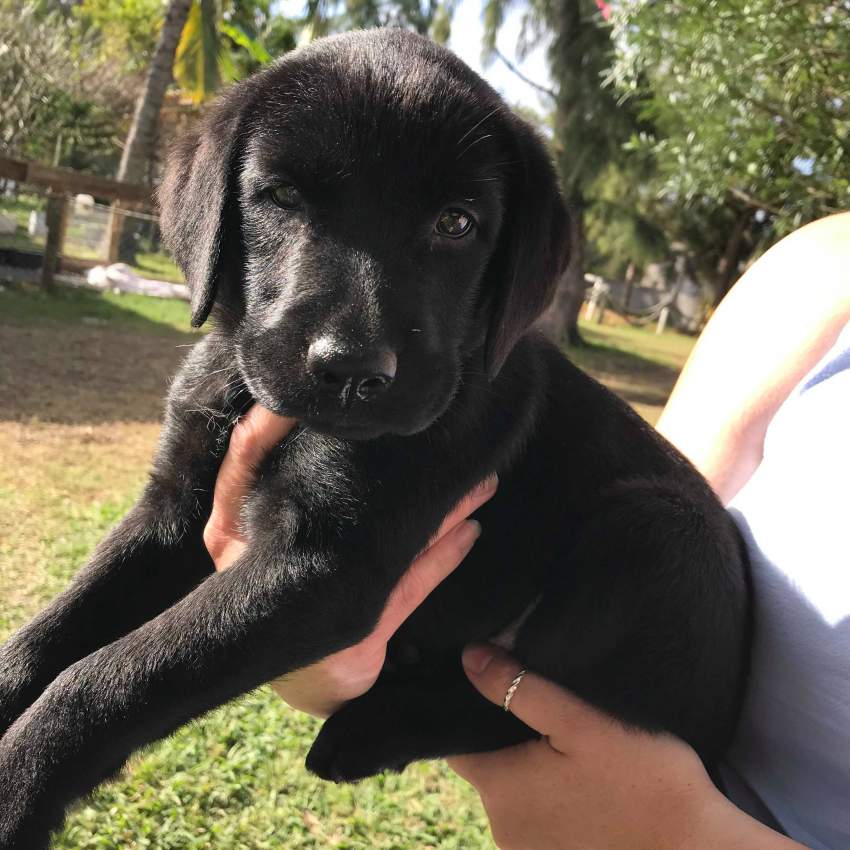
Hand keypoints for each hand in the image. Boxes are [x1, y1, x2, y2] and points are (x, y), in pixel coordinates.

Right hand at [203, 404, 496, 716]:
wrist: (305, 679)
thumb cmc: (284, 591)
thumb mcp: (268, 539)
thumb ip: (278, 489)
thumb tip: (320, 424)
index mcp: (235, 528)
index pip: (246, 460)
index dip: (267, 423)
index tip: (313, 396)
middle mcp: (266, 559)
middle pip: (335, 496)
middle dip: (395, 464)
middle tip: (444, 436)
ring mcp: (312, 597)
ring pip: (386, 539)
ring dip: (440, 509)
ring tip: (479, 481)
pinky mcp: (357, 629)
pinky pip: (409, 585)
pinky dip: (443, 555)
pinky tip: (470, 532)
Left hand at [449, 645, 804, 849]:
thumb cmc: (644, 781)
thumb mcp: (581, 721)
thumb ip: (518, 688)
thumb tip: (468, 657)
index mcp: (500, 787)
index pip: (456, 742)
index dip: (465, 711)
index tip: (488, 686)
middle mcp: (502, 828)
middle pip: (488, 767)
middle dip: (505, 738)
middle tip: (541, 706)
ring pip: (516, 795)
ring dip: (532, 770)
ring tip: (565, 742)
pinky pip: (540, 821)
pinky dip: (553, 799)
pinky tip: (583, 782)